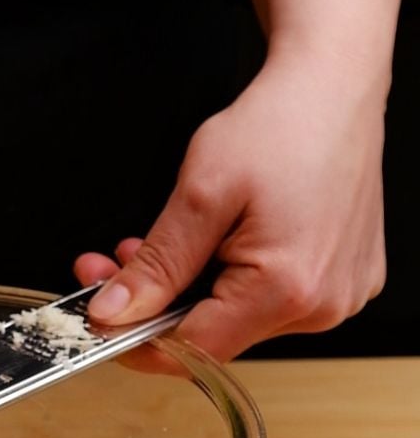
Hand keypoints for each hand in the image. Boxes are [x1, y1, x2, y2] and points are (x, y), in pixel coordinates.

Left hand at [75, 0, 408, 361]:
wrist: (334, 86)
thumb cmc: (281, 125)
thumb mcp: (200, 194)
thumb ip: (156, 267)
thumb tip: (113, 314)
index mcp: (288, 289)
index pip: (193, 350)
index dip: (136, 342)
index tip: (99, 320)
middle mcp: (321, 305)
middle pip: (211, 333)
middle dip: (151, 303)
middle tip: (107, 265)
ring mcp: (336, 296)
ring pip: (232, 316)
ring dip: (182, 287)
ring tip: (149, 245)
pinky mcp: (339, 281)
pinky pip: (264, 298)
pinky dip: (222, 277)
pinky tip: (201, 244)